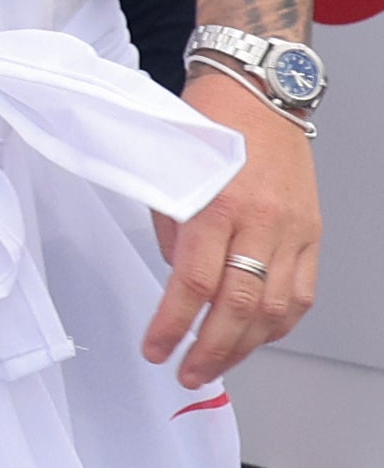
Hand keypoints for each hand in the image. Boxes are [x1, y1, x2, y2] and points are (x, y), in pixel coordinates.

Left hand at [155, 86, 322, 382]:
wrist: (260, 93)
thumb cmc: (208, 126)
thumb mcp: (170, 176)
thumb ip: (174, 234)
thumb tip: (180, 284)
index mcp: (218, 206)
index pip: (193, 284)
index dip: (172, 326)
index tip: (154, 350)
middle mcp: (263, 222)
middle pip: (240, 305)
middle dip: (212, 349)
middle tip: (188, 374)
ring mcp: (295, 230)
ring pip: (278, 307)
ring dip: (246, 345)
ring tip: (218, 364)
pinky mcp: (313, 233)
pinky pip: (302, 292)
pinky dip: (279, 322)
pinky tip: (257, 336)